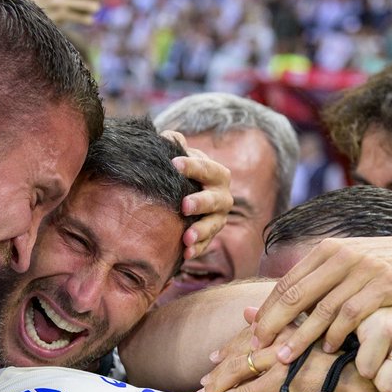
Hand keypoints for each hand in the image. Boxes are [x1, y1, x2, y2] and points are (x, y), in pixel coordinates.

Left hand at [160, 131, 231, 259]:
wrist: (184, 193)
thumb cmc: (180, 172)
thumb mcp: (177, 156)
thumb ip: (172, 144)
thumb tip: (168, 137)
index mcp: (216, 174)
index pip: (207, 168)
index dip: (192, 166)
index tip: (174, 164)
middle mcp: (222, 197)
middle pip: (215, 200)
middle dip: (201, 202)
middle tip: (184, 205)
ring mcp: (218, 218)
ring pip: (213, 225)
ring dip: (200, 231)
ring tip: (186, 237)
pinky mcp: (210, 236)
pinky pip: (205, 245)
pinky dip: (196, 250)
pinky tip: (185, 254)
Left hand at [251, 237, 391, 359]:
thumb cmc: (381, 268)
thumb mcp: (347, 264)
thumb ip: (317, 279)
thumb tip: (278, 301)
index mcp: (326, 250)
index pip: (287, 283)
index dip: (267, 310)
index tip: (252, 332)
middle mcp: (341, 256)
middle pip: (296, 294)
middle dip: (273, 323)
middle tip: (258, 348)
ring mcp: (363, 269)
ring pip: (321, 308)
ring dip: (301, 336)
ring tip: (285, 357)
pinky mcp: (384, 284)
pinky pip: (352, 314)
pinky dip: (336, 334)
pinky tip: (327, 349)